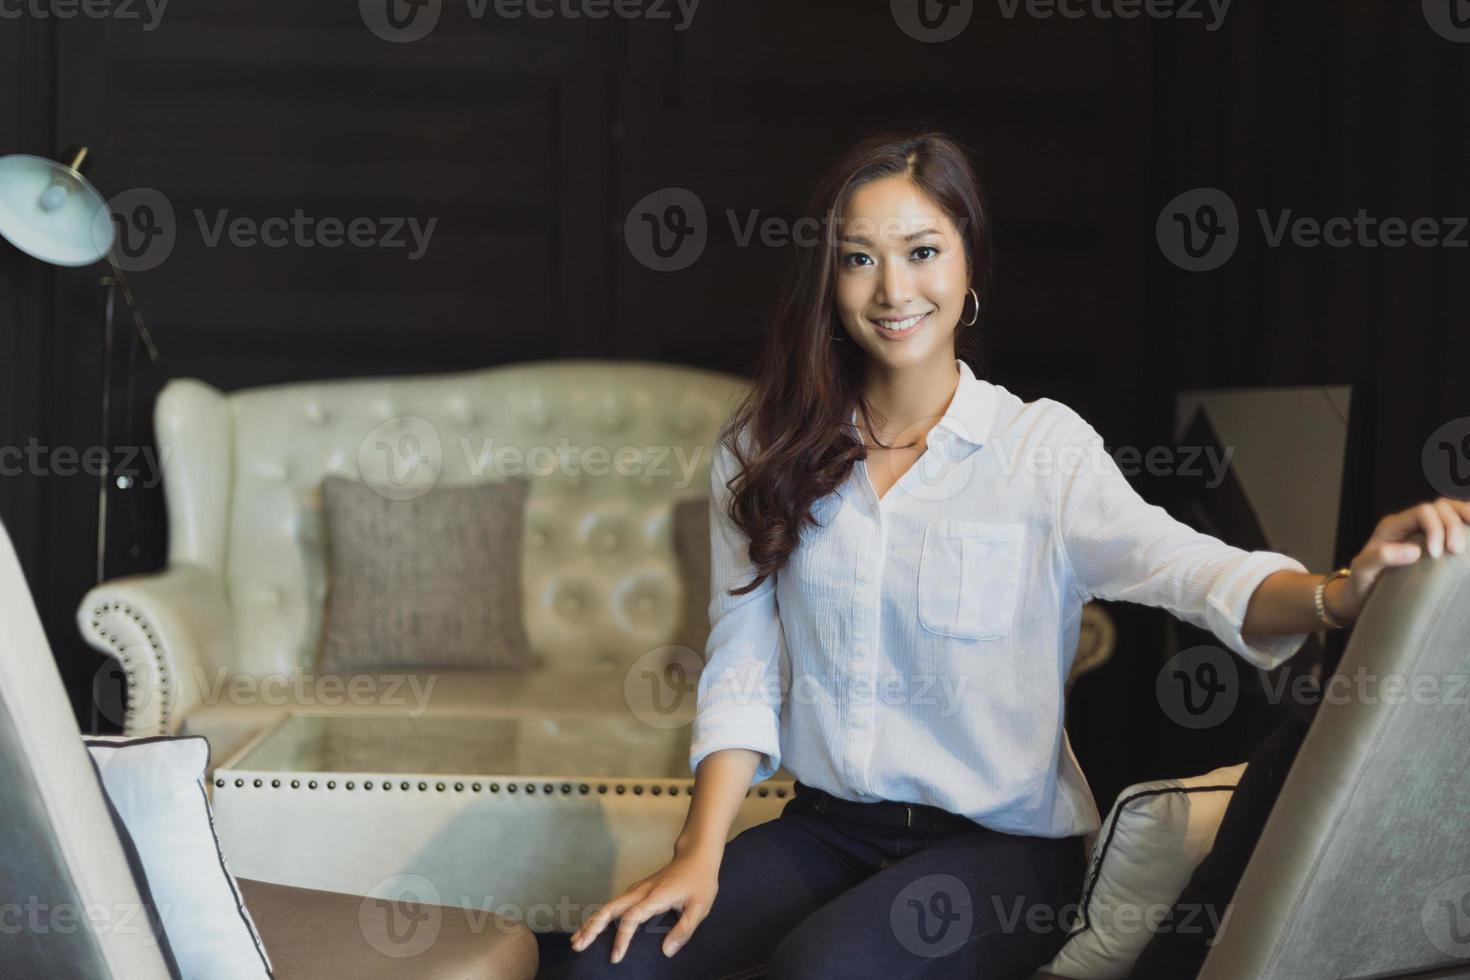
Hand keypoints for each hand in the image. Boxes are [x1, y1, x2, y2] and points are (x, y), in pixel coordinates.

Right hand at [568, 849, 719, 963]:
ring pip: (608, 906)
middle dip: (592, 927)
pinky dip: (599, 916)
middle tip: (578, 945)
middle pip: (610, 909)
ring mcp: (636, 889)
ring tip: (576, 940)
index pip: (632, 918)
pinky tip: (591, 927)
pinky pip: (614, 904)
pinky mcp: (636, 891)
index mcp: (655, 896)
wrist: (696, 856)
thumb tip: (667, 952)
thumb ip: (684, 930)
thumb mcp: (700, 907)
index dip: (622, 938)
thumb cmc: (699, 882)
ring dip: (591, 922)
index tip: (615, 957)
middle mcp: (641, 891)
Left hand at [1333, 496, 1469, 620]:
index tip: (1435, 554)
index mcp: (1393, 526)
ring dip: (1465, 519)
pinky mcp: (1434, 541)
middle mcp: (1409, 524)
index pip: (1423, 512)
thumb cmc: (1361, 583)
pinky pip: (1454, 524)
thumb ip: (1381, 558)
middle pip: (1441, 508)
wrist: (1360, 594)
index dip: (1436, 528)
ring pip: (1450, 511)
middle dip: (1453, 526)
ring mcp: (1423, 531)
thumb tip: (1414, 552)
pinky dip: (1466, 525)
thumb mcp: (1363, 571)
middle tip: (1456, 551)